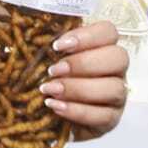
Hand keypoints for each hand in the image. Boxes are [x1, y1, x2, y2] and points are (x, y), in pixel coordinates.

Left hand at [36, 20, 128, 141]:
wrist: (45, 116)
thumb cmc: (48, 78)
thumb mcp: (45, 58)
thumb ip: (45, 44)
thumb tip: (29, 28)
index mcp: (101, 47)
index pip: (108, 32)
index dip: (87, 36)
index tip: (58, 46)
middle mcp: (115, 69)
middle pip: (118, 58)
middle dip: (83, 63)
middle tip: (54, 70)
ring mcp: (117, 95)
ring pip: (114, 88)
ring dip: (78, 88)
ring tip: (51, 89)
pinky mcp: (111, 119)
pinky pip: (103, 116)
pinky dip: (77, 111)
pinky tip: (55, 106)